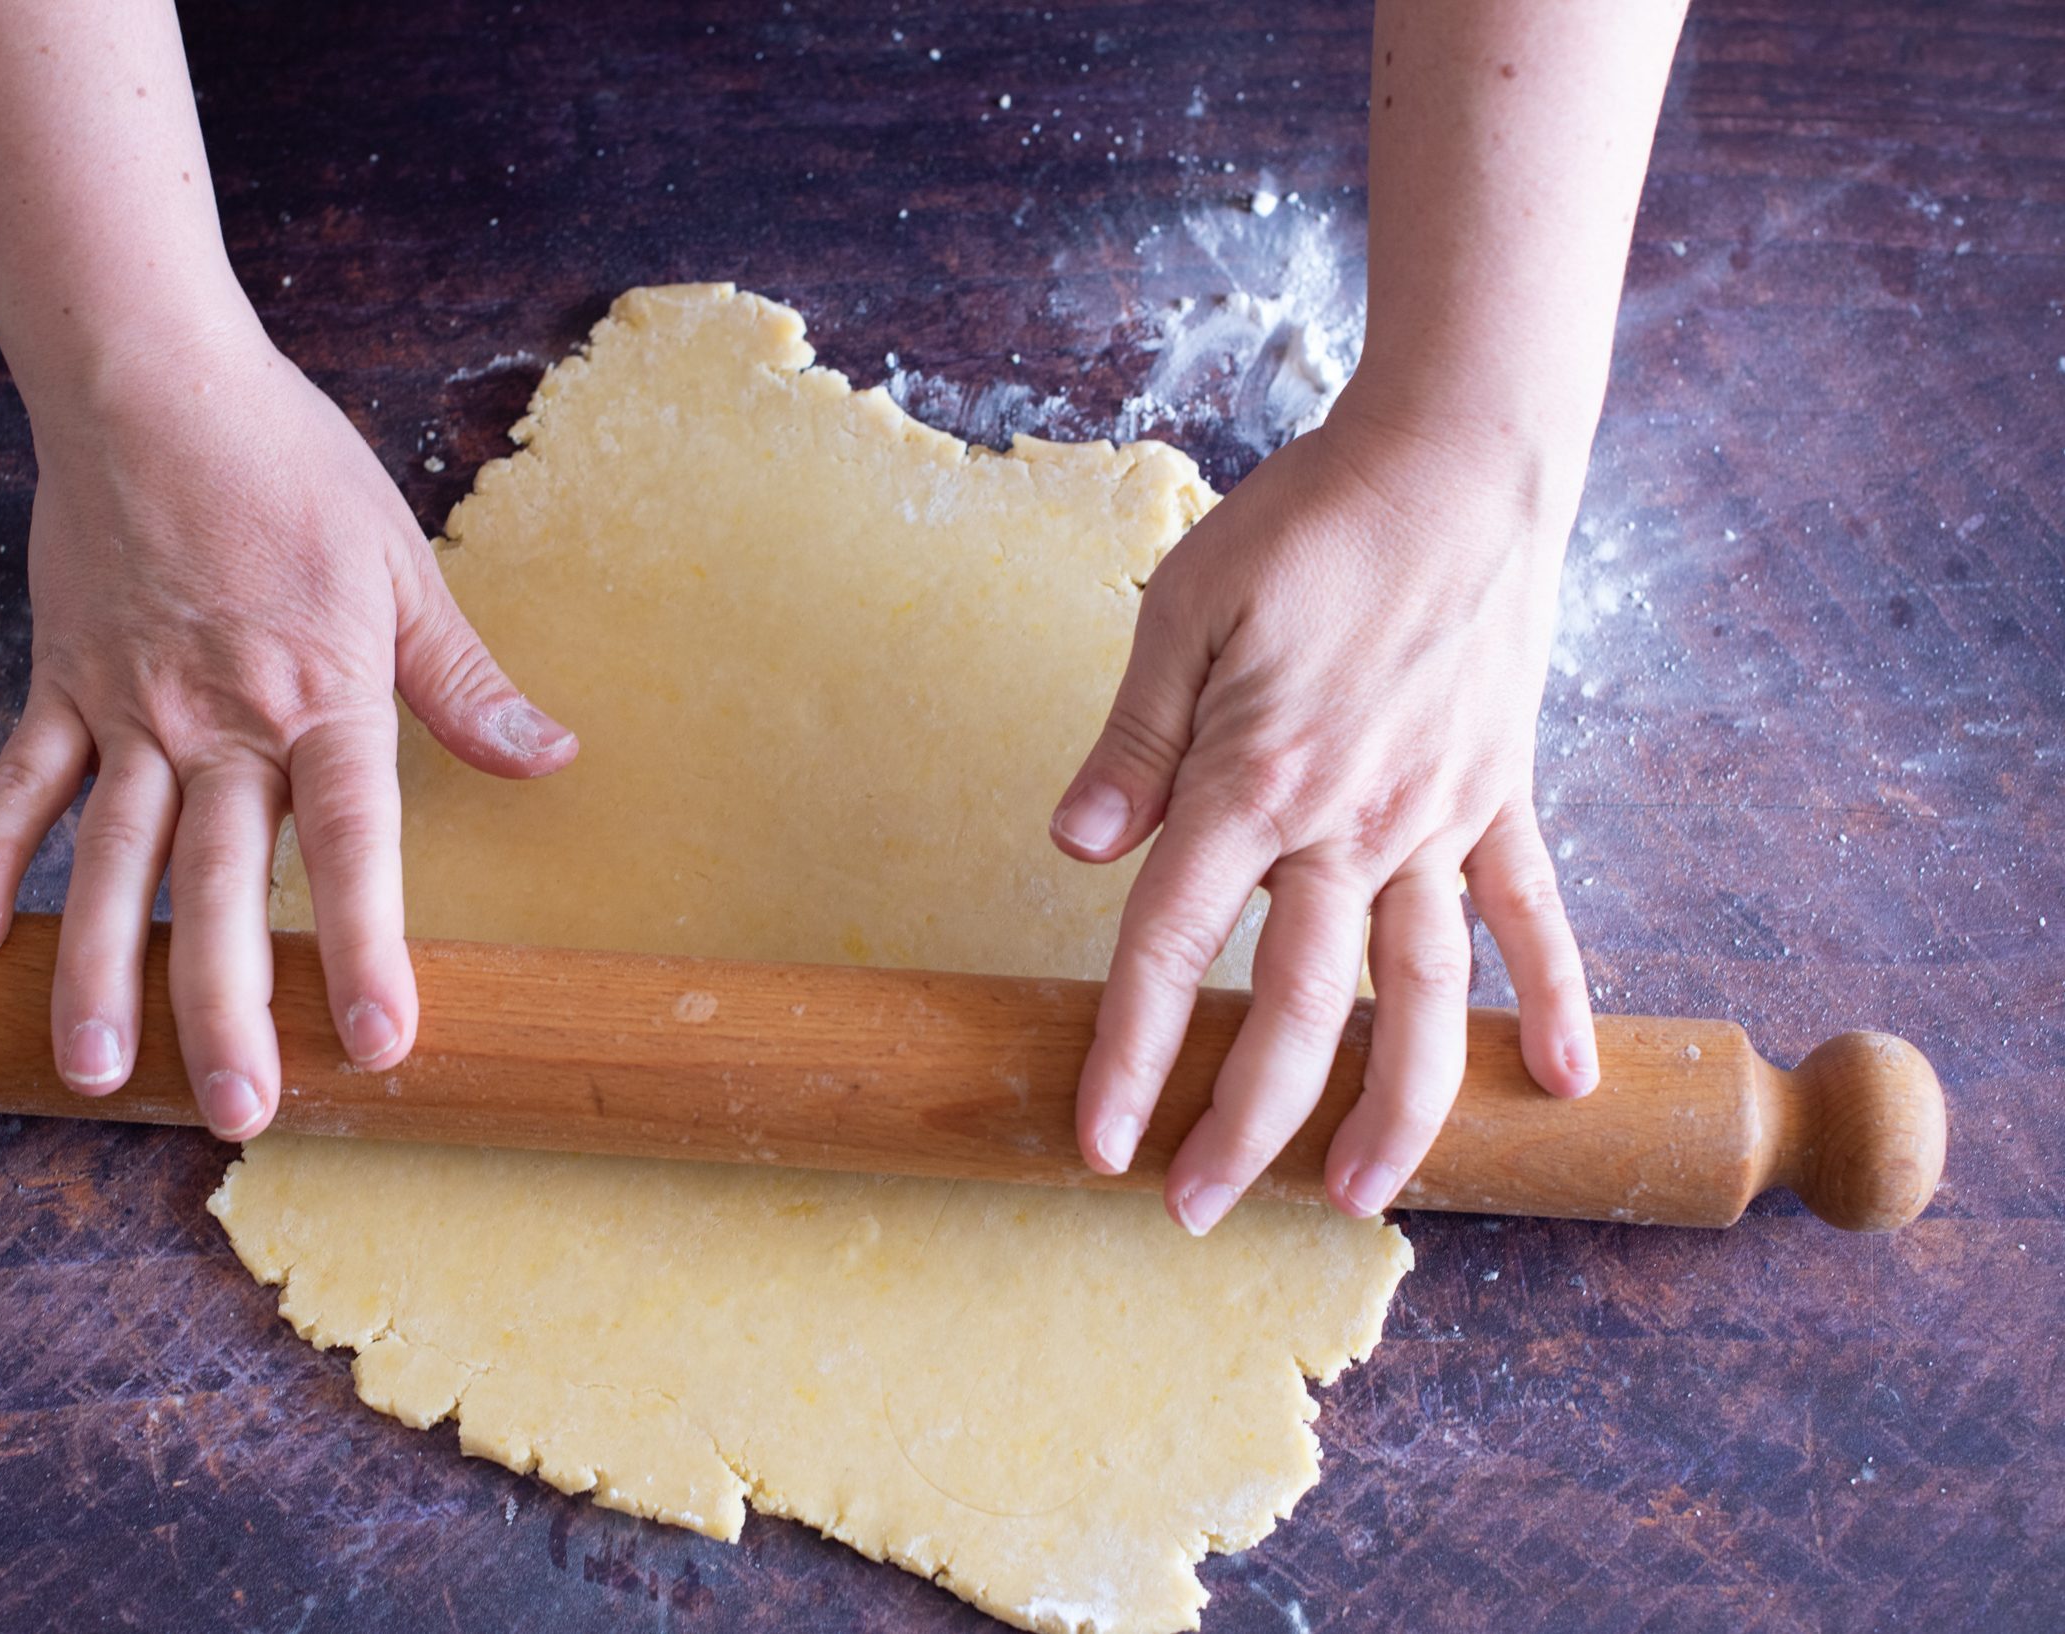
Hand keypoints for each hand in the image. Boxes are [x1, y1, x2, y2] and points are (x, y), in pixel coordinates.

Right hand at [0, 319, 575, 1137]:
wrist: (153, 381)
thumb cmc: (294, 471)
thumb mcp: (403, 570)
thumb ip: (464, 683)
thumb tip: (552, 757)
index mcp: (321, 698)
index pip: (356, 842)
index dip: (371, 945)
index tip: (382, 1039)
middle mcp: (221, 722)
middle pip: (224, 884)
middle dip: (228, 1005)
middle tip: (237, 1111)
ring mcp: (129, 709)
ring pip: (109, 861)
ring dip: (99, 969)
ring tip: (92, 1072)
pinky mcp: (59, 683)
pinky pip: (18, 787)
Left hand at [1051, 392, 1595, 1231]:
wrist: (1458, 461)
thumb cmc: (1309, 523)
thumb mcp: (1186, 609)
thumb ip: (1134, 741)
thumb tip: (1075, 848)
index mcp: (1251, 782)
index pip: (1166, 951)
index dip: (1127, 1056)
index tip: (1099, 1142)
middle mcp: (1348, 824)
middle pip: (1291, 1010)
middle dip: (1241, 1124)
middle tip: (1195, 1209)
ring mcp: (1436, 819)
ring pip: (1420, 997)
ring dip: (1392, 1109)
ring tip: (1355, 1199)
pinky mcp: (1502, 796)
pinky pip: (1533, 917)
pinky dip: (1553, 999)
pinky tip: (1564, 1087)